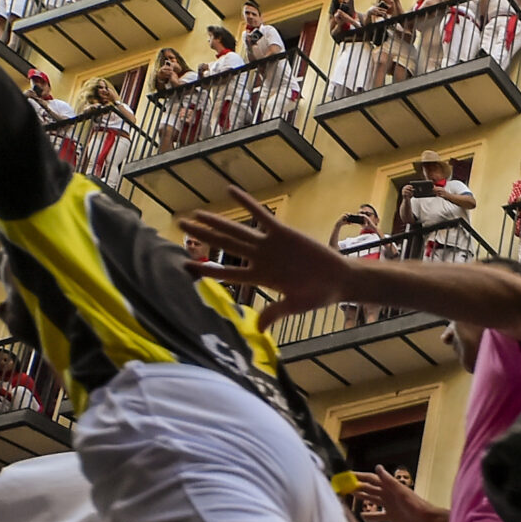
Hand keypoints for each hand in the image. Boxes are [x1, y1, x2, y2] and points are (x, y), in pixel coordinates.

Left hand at [180, 185, 355, 325]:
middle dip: (203, 237)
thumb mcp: (295, 306)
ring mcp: (270, 244)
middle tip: (181, 226)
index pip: (227, 272)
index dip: (206, 268)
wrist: (339, 279)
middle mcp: (260, 258)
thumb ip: (274, 313)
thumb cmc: (319, 295)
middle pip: (225, 245)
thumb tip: (258, 330)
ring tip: (196, 214)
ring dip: (216, 222)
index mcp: (261, 277)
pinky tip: (230, 191)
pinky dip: (246, 203)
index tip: (186, 265)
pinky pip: (261, 216)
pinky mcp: (282, 232)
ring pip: (237, 230)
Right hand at [353, 466, 449, 521]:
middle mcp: (387, 495)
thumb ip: (388, 480)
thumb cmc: (415, 504)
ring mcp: (389, 505)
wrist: (426, 520)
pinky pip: (377, 516)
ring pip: (372, 500)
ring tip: (350, 495)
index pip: (371, 479)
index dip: (359, 476)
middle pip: (369, 489)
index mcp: (389, 487)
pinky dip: (370, 516)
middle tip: (343, 486)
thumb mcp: (401, 491)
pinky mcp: (391, 516)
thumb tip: (377, 467)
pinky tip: (362, 515)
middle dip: (357, 486)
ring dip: (362, 497)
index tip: (347, 475)